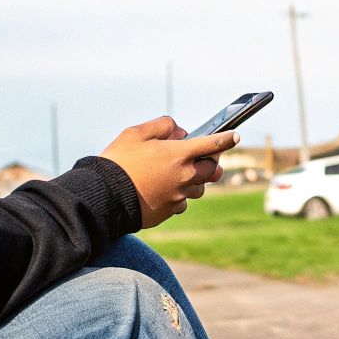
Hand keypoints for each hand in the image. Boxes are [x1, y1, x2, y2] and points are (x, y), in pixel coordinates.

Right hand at [100, 115, 235, 228]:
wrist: (104, 197)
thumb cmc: (118, 162)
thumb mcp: (136, 133)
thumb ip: (162, 126)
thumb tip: (179, 131)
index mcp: (179, 155)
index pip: (212, 144)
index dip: (225, 138)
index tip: (235, 135)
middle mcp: (184, 177)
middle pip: (211, 171)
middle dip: (211, 163)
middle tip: (205, 158)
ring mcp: (178, 197)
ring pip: (198, 188)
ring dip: (194, 180)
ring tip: (178, 174)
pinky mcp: (169, 212)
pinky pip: (182, 203)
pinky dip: (178, 196)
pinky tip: (163, 190)